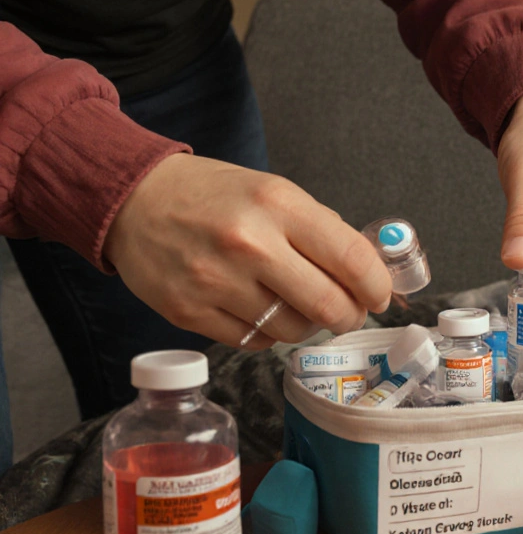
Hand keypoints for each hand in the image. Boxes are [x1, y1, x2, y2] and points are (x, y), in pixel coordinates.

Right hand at [103, 154, 392, 348]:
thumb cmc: (213, 195)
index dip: (376, 285)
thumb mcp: (273, 191)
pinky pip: (253, 341)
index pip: (351, 258)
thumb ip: (319, 229)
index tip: (380, 295)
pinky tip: (259, 310)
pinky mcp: (189, 312)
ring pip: (292, 330)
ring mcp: (216, 281)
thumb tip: (367, 270)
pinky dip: (267, 333)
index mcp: (278, 204)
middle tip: (348, 313)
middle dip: (349, 316)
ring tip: (296, 305)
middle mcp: (250, 243)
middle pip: (327, 304)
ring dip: (306, 325)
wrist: (132, 199)